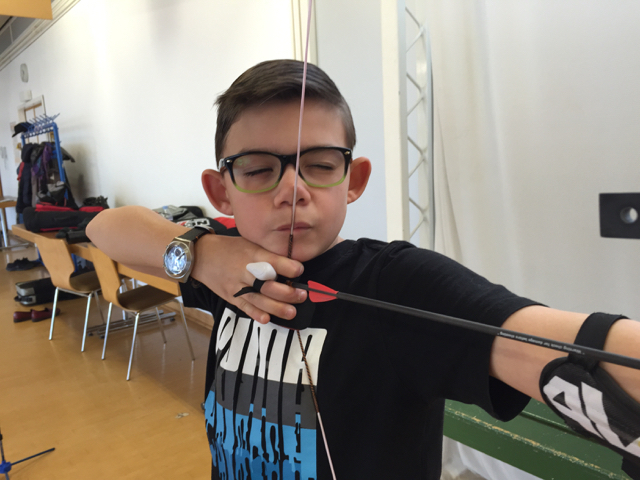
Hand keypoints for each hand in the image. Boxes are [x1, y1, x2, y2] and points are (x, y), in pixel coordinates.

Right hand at [191, 234, 306, 323]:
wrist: (202, 256)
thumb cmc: (231, 248)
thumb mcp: (250, 242)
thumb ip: (268, 253)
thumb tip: (292, 264)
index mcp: (252, 253)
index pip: (273, 261)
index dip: (288, 267)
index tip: (299, 271)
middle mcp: (245, 270)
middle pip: (267, 284)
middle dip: (287, 292)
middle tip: (301, 296)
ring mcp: (237, 285)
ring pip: (258, 299)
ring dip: (276, 307)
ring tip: (291, 312)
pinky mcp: (230, 296)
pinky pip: (244, 307)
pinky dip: (255, 314)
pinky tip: (267, 319)